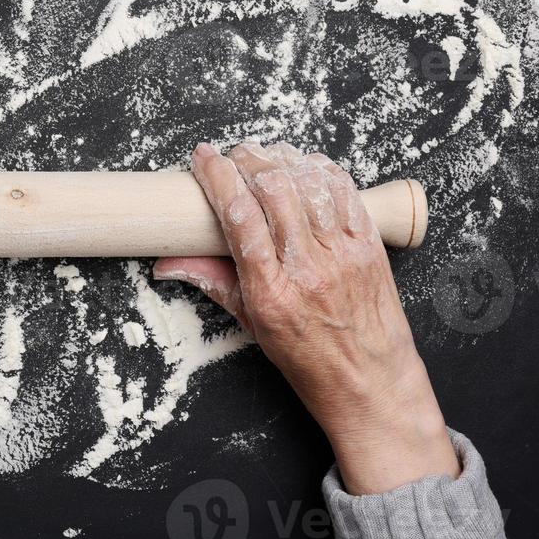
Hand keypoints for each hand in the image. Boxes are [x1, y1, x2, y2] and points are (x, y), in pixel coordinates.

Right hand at [154, 142, 458, 494]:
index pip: (239, 217)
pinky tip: (304, 167)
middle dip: (247, 160)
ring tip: (265, 156)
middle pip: (274, 190)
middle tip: (233, 156)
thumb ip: (212, 282)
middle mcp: (309, 268)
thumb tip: (167, 263)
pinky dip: (321, 169)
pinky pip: (345, 190)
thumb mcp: (252, 326)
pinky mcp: (369, 244)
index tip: (204, 158)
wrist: (371, 383)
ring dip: (282, 159)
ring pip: (310, 182)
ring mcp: (343, 253)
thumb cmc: (310, 359)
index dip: (218, 178)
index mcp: (272, 292)